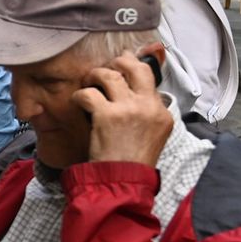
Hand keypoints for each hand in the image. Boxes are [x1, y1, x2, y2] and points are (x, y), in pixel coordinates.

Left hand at [72, 54, 172, 168]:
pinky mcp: (107, 115)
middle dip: (120, 60)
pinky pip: (89, 93)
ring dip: (96, 75)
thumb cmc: (134, 161)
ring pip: (110, 74)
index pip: (150, 78)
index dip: (134, 69)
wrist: (123, 180)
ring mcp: (128, 109)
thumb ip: (149, 112)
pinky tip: (78, 102)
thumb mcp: (154, 135)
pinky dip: (79, 95)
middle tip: (109, 65)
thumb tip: (135, 90)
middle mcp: (148, 107)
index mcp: (162, 112)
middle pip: (136, 67)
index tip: (124, 67)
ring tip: (90, 81)